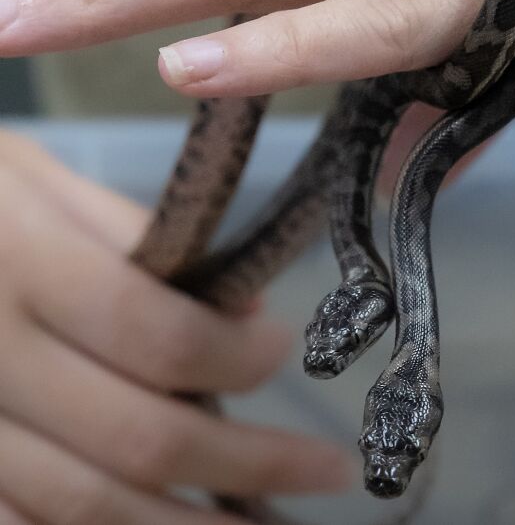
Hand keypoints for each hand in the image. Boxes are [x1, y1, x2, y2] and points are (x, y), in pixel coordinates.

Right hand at [0, 130, 350, 523]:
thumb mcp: (40, 181)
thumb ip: (134, 238)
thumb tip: (236, 305)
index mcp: (22, 264)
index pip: (152, 331)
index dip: (232, 354)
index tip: (283, 346)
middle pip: (136, 434)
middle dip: (247, 459)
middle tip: (327, 465)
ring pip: (84, 505)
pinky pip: (20, 523)